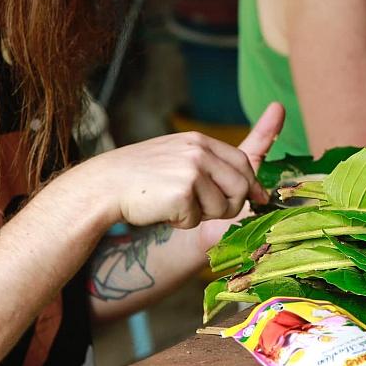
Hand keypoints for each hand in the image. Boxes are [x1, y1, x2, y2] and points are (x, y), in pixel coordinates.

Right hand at [55, 103, 284, 229]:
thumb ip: (209, 166)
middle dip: (231, 206)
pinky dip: (182, 223)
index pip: (242, 159)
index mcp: (199, 141)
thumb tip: (250, 187)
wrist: (104, 186)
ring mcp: (192, 170)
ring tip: (175, 206)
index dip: (252, 183)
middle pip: (241, 185)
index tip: (260, 197)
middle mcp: (199, 151)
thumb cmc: (140, 178)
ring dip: (202, 216)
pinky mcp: (183, 192)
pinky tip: (162, 211)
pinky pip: (197, 220)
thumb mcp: (177, 158)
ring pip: (222, 207)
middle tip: (206, 212)